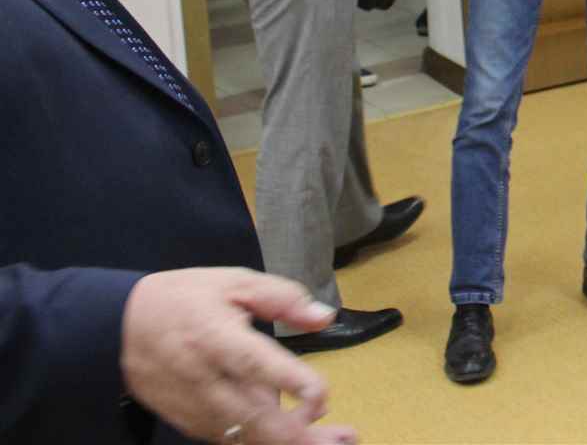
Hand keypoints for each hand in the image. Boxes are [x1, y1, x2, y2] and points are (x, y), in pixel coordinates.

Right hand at [121, 267, 358, 444]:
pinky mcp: (188, 421)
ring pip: (243, 436)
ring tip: (335, 442)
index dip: (290, 383)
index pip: (254, 365)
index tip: (322, 396)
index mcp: (216, 337)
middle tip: (343, 438)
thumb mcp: (234, 282)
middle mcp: (204, 378)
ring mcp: (194, 406)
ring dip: (288, 443)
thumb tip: (324, 316)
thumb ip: (282, 298)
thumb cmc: (184, 299)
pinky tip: (297, 438)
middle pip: (252, 417)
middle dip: (298, 435)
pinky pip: (228, 439)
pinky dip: (261, 442)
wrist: (118, 327)